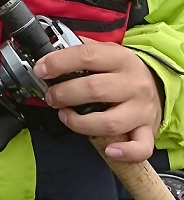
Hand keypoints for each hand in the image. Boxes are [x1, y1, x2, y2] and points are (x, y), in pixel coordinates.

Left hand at [33, 40, 163, 163]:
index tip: (41, 70)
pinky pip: (140, 147)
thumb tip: (50, 47)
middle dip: (64, 94)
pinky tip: (109, 149)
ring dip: (80, 123)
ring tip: (65, 116)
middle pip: (95, 90)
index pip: (87, 56)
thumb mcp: (107, 51)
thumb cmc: (123, 71)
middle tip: (51, 97)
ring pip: (109, 122)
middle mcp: (133, 84)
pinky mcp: (147, 131)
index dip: (59, 63)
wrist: (158, 85)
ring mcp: (141, 110)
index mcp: (120, 59)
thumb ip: (82, 48)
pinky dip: (124, 152)